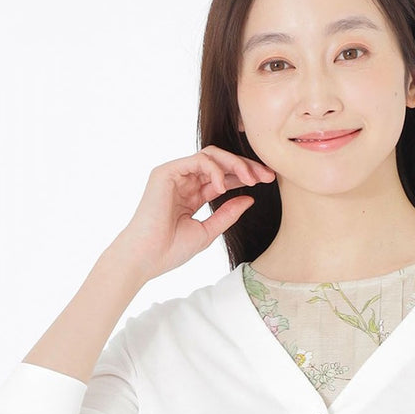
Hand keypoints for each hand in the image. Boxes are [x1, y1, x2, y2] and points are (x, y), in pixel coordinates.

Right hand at [115, 146, 275, 282]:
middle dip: (245, 166)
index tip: (267, 181)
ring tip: (250, 179)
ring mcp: (174, 175)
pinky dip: (215, 170)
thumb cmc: (171, 250)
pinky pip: (197, 160)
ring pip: (211, 155)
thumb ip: (228, 214)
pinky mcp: (166, 172)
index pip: (223, 177)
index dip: (245, 176)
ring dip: (234, 164)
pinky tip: (224, 187)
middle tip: (266, 175)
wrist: (147, 258)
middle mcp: (183, 181)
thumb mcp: (208, 231)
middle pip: (220, 162)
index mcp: (192, 195)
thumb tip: (251, 198)